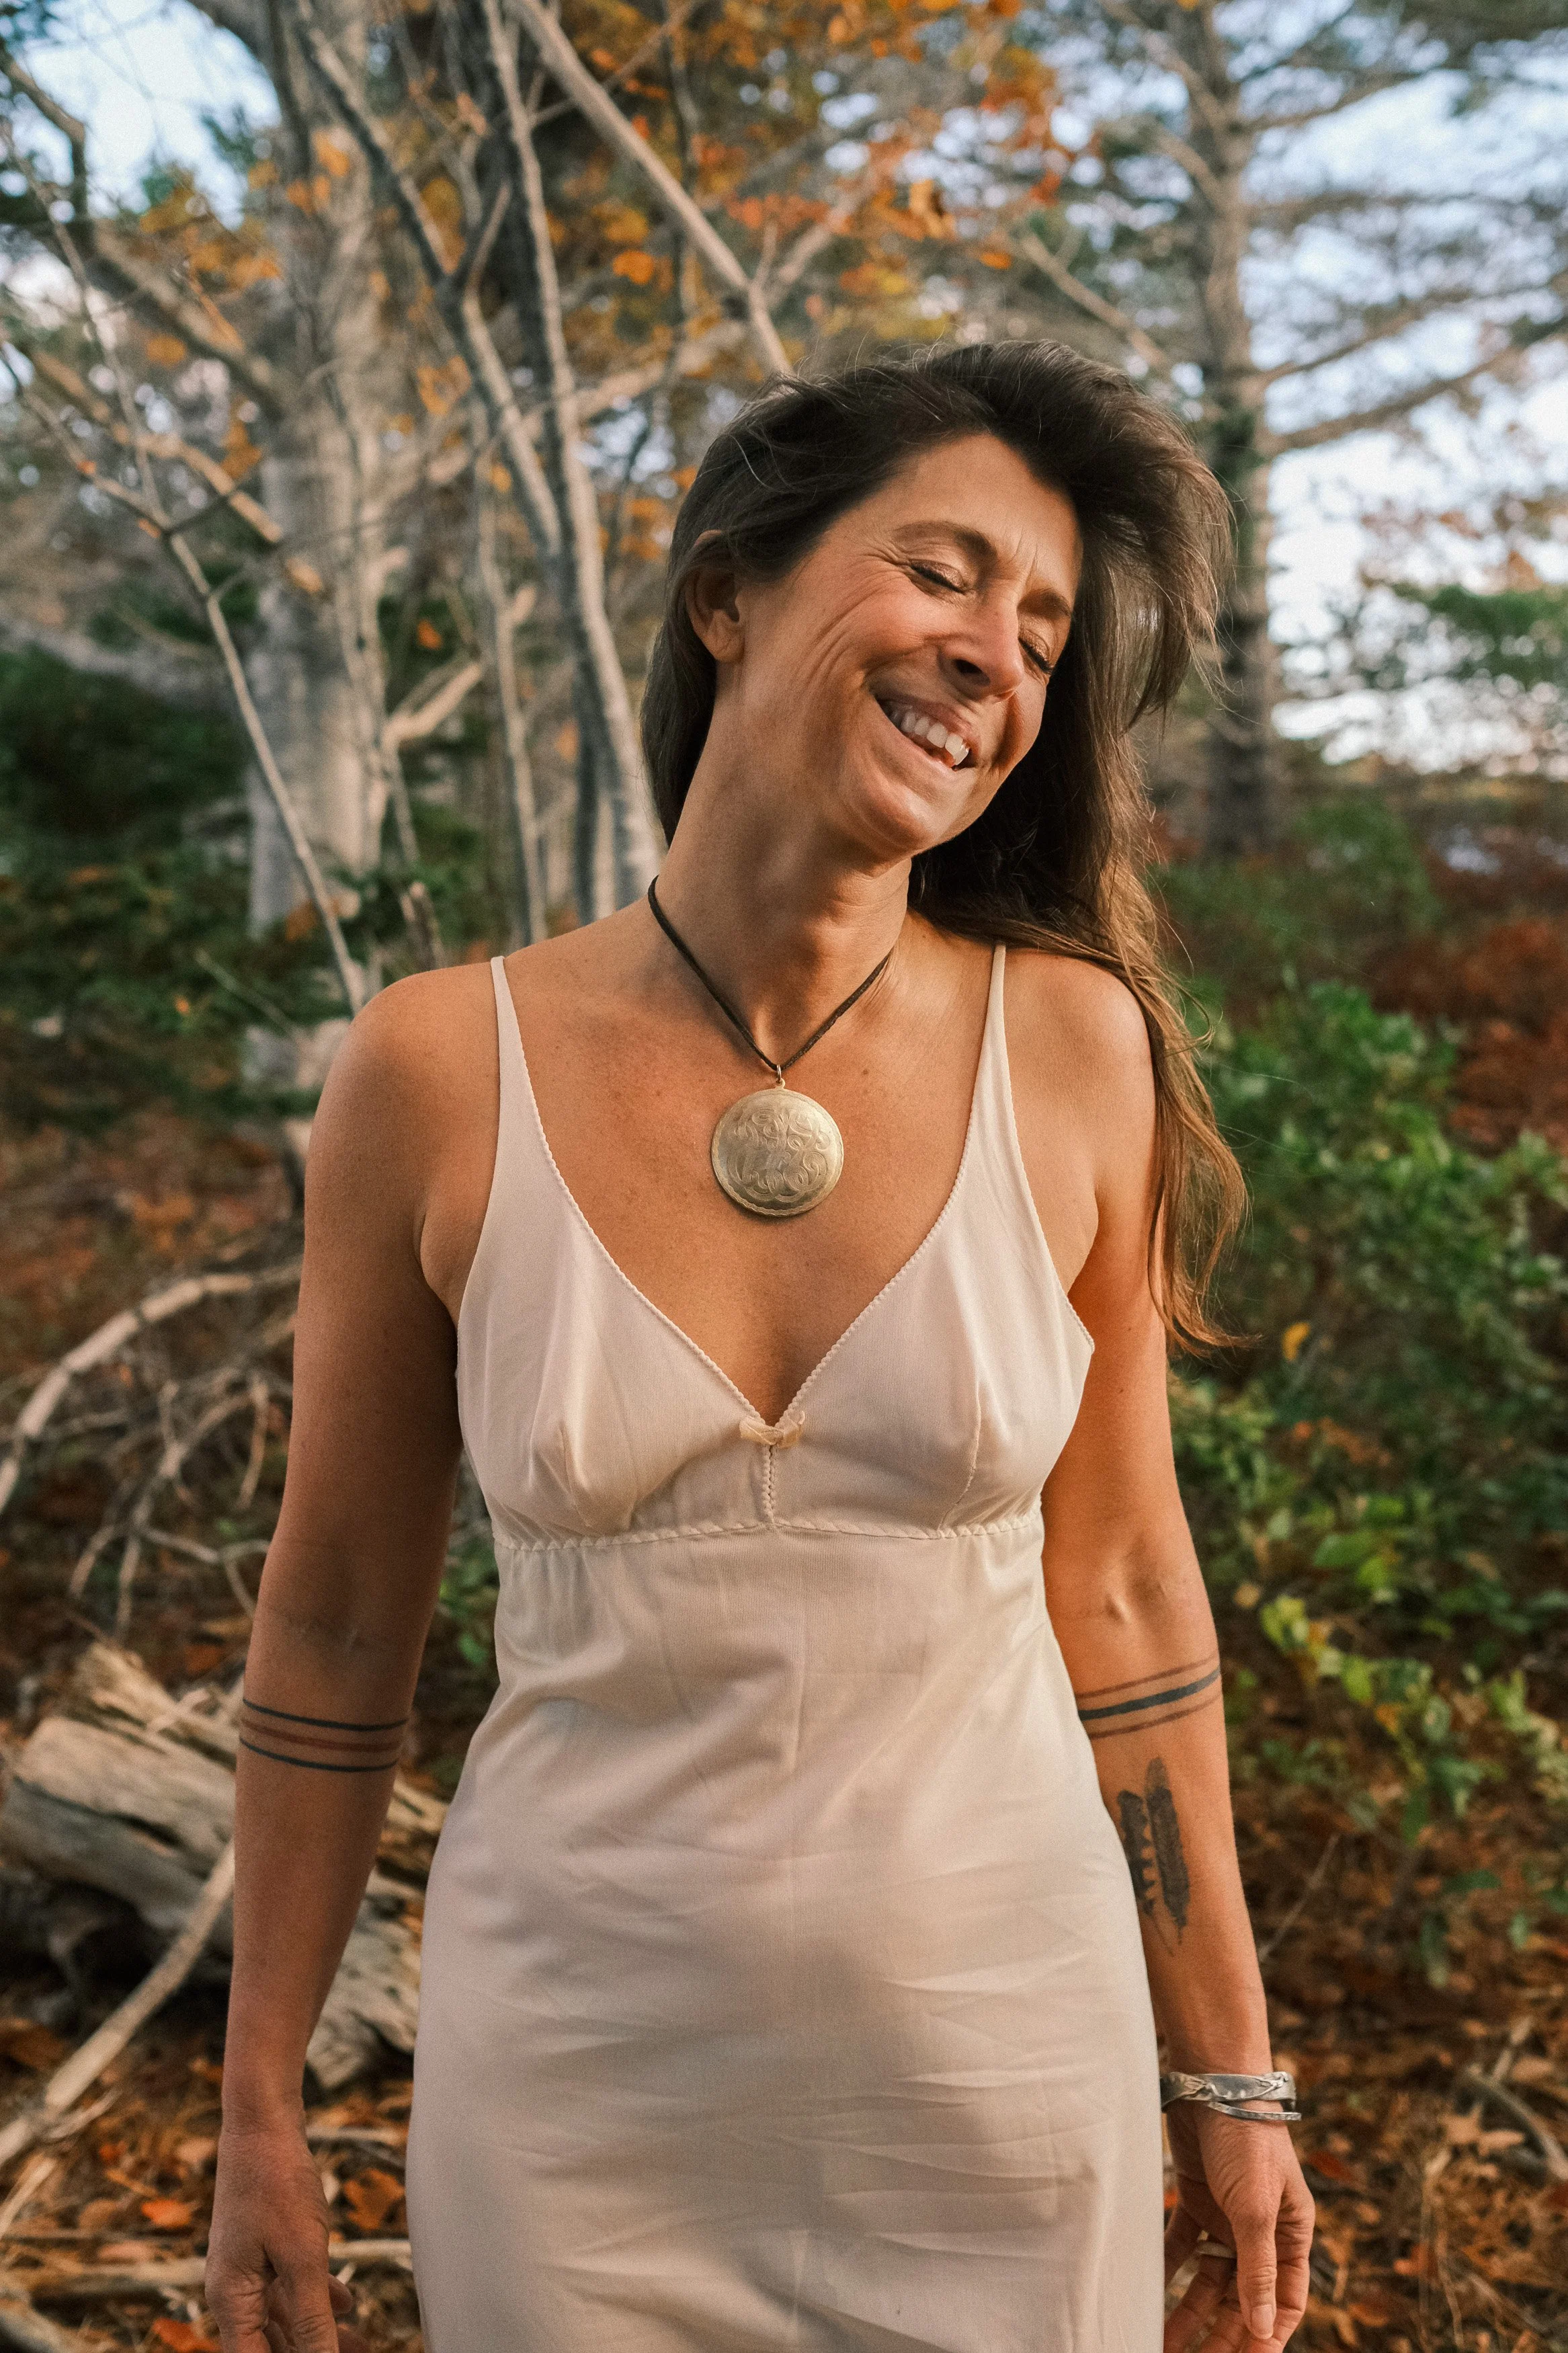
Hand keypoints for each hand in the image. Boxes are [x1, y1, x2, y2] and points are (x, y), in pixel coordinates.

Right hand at [206, 2117, 374, 2352]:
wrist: (263, 2122)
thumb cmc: (276, 2182)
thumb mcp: (301, 2256)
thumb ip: (312, 2317)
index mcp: (231, 2301)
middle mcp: (233, 2291)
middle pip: (271, 2345)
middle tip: (360, 2352)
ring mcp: (247, 2268)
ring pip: (284, 2318)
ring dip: (319, 2332)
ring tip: (360, 2342)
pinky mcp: (263, 2247)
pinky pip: (288, 2288)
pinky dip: (316, 2300)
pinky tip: (346, 2304)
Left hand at [1162, 2105, 1313, 2350]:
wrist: (1211, 2080)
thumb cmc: (1247, 2141)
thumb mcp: (1257, 2209)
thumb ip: (1258, 2270)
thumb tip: (1264, 2329)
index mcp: (1291, 2235)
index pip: (1285, 2302)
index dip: (1267, 2337)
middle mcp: (1261, 2231)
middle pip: (1243, 2298)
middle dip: (1221, 2334)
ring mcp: (1227, 2215)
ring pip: (1210, 2279)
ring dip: (1189, 2311)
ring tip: (1163, 2343)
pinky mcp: (1196, 2198)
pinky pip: (1182, 2247)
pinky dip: (1167, 2269)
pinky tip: (1146, 2291)